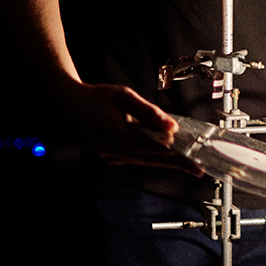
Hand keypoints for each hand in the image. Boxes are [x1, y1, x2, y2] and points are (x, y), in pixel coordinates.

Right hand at [63, 81, 200, 174]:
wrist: (66, 103)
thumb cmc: (94, 97)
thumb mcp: (124, 97)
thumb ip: (149, 113)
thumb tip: (172, 128)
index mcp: (119, 139)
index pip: (157, 153)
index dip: (179, 160)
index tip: (196, 165)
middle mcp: (115, 153)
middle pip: (154, 161)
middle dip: (178, 165)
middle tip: (199, 168)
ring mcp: (111, 157)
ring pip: (145, 161)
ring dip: (167, 162)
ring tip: (189, 163)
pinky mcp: (110, 156)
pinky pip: (136, 159)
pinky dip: (152, 156)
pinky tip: (166, 154)